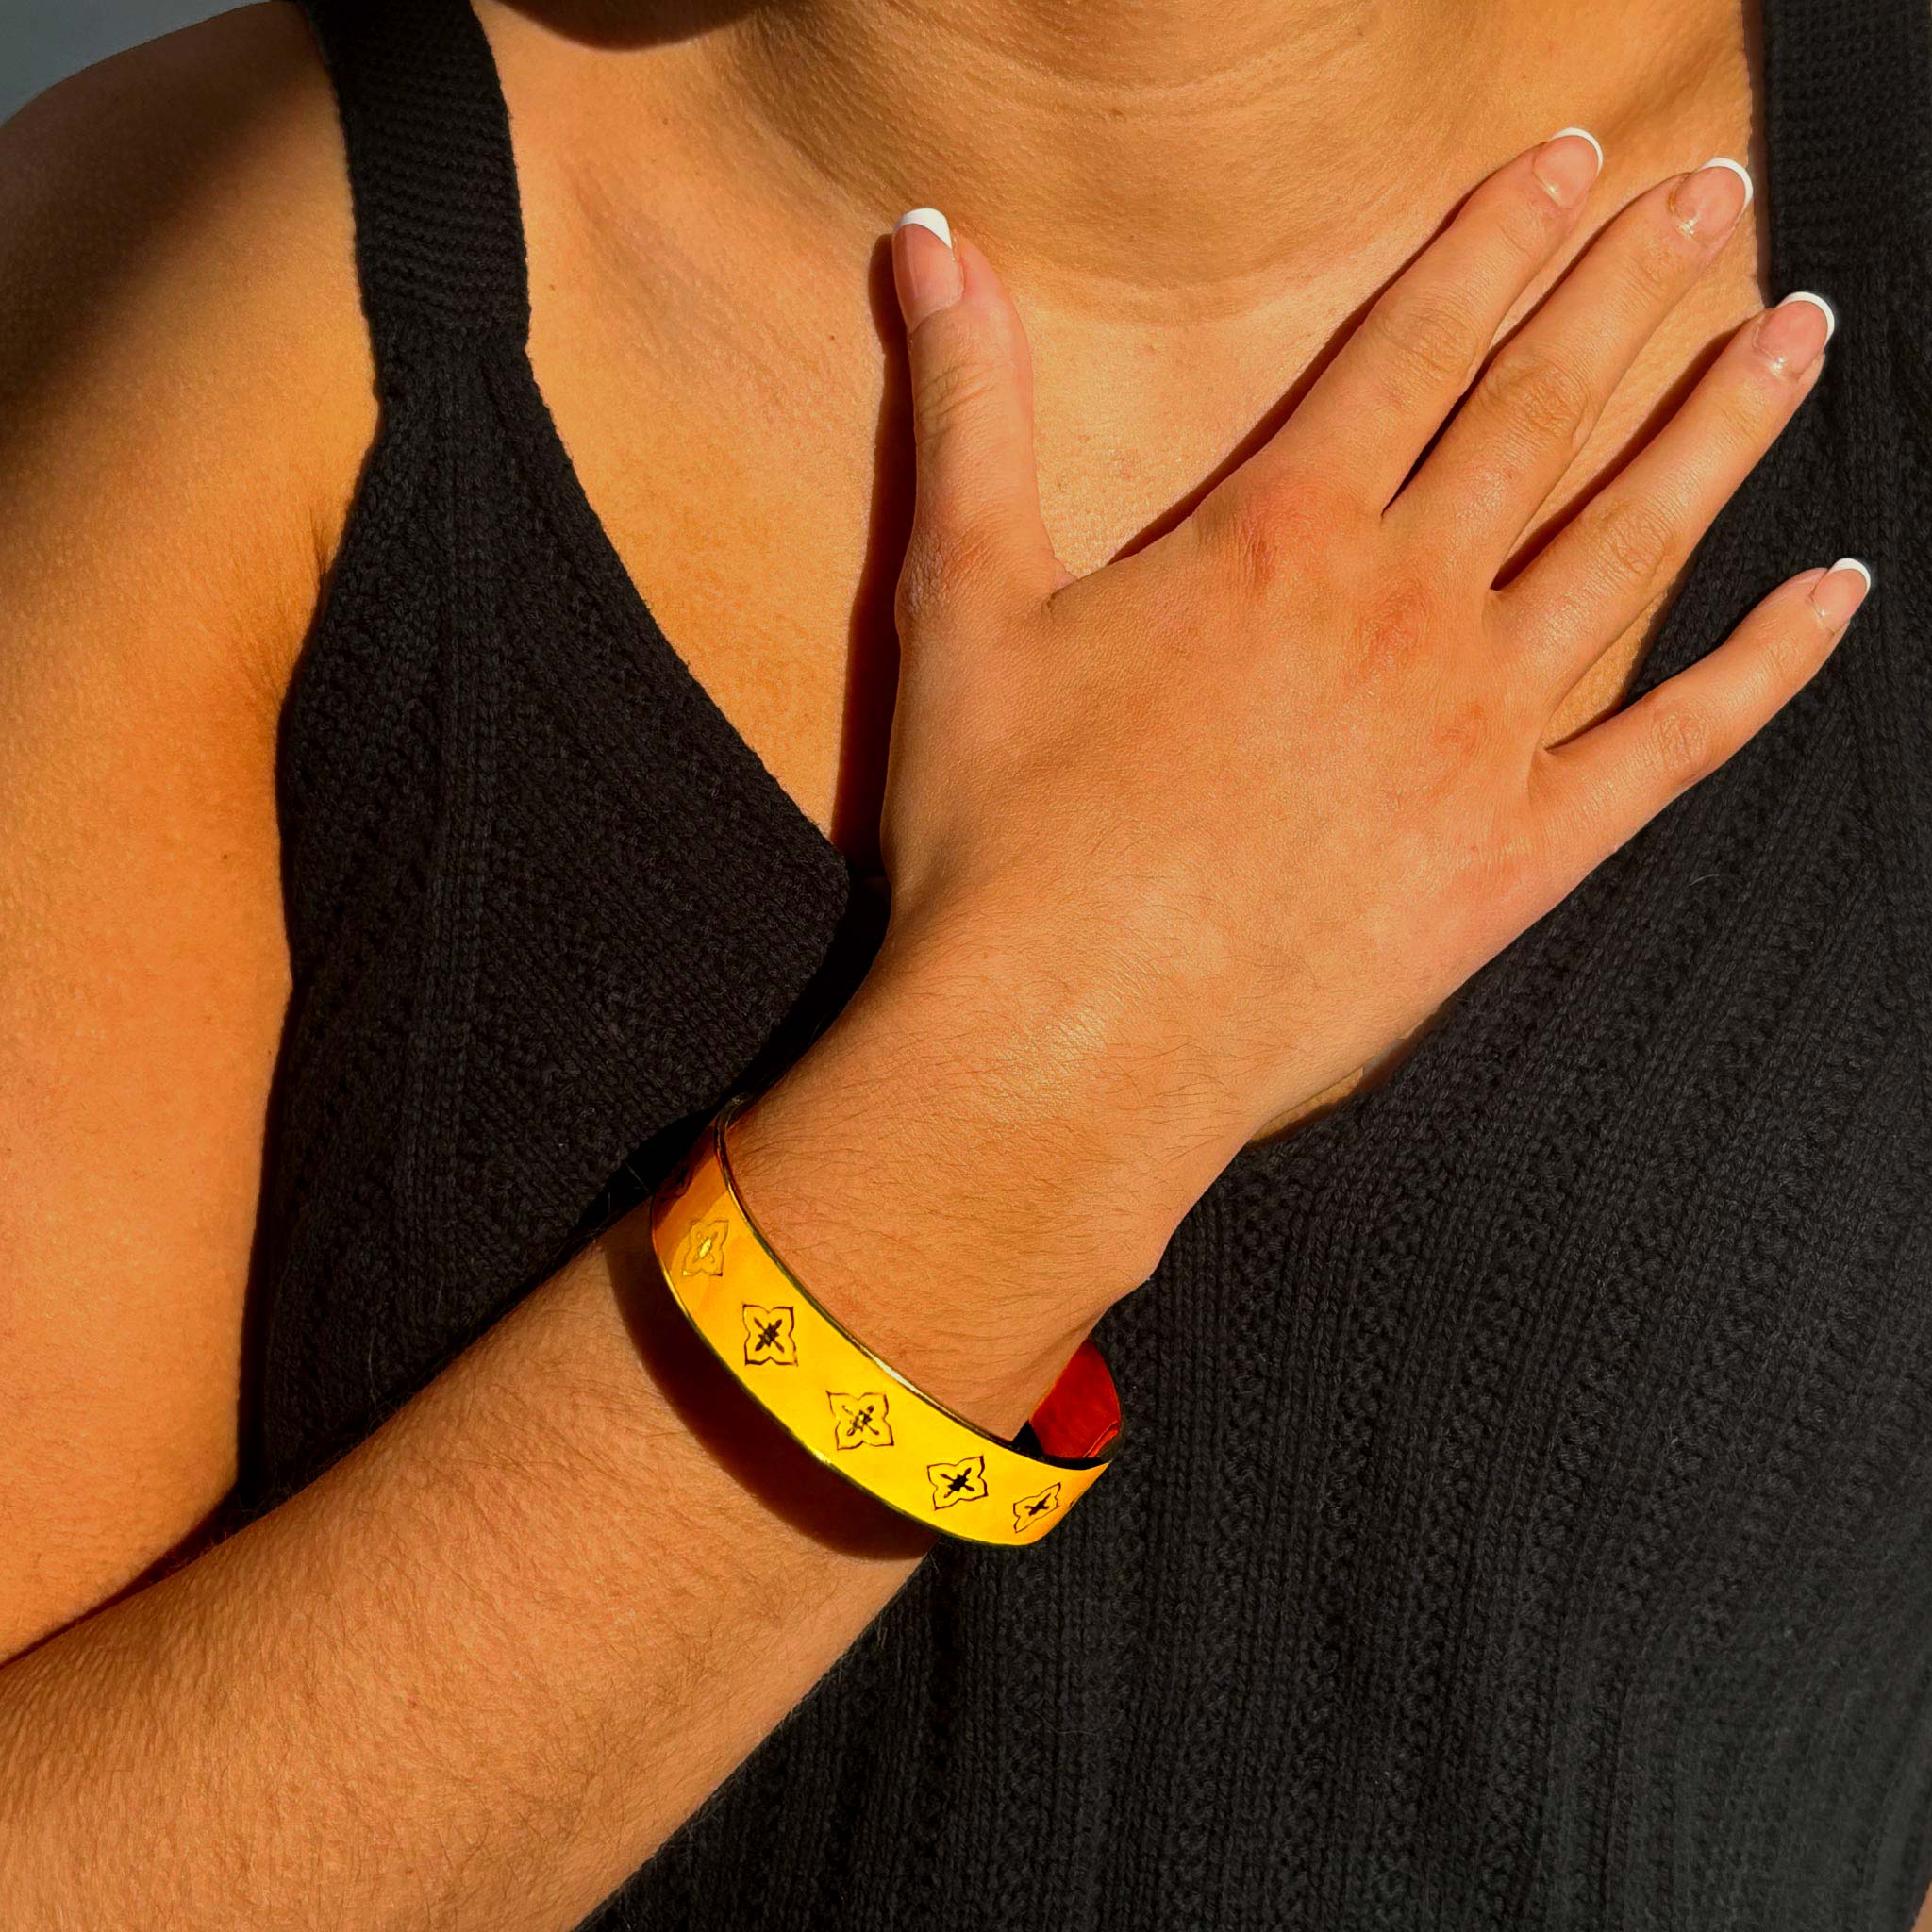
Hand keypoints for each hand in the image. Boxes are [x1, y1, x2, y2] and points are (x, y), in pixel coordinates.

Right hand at [871, 136, 1861, 1221]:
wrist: (1067, 1039)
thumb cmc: (1003, 831)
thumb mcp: (962, 597)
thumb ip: (965, 409)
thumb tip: (924, 234)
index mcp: (1280, 537)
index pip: (1414, 344)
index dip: (1497, 238)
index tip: (1575, 163)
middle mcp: (1405, 608)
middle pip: (1544, 412)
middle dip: (1633, 289)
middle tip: (1717, 193)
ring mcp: (1480, 732)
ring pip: (1634, 544)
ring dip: (1722, 429)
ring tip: (1797, 334)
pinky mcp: (1518, 856)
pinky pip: (1672, 746)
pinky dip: (1763, 671)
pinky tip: (1833, 597)